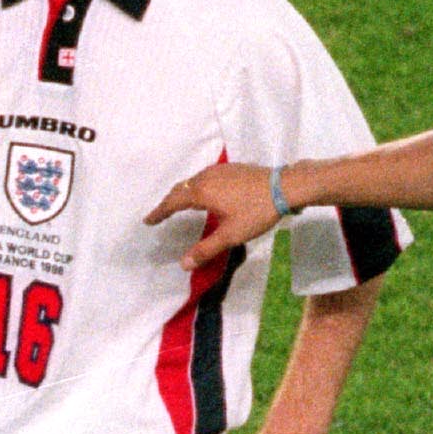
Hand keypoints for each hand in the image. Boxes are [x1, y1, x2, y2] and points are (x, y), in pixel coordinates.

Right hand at [151, 159, 282, 261]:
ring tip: (180, 204)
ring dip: (183, 193)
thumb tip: (183, 265)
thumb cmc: (256, 211)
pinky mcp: (232, 169)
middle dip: (169, 201)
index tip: (148, 220)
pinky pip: (206, 177)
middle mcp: (206, 177)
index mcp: (201, 192)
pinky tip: (206, 194)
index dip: (159, 212)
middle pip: (181, 188)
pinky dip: (197, 187)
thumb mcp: (231, 235)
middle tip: (160, 214)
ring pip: (193, 181)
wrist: (285, 186)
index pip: (172, 202)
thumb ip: (206, 249)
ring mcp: (220, 170)